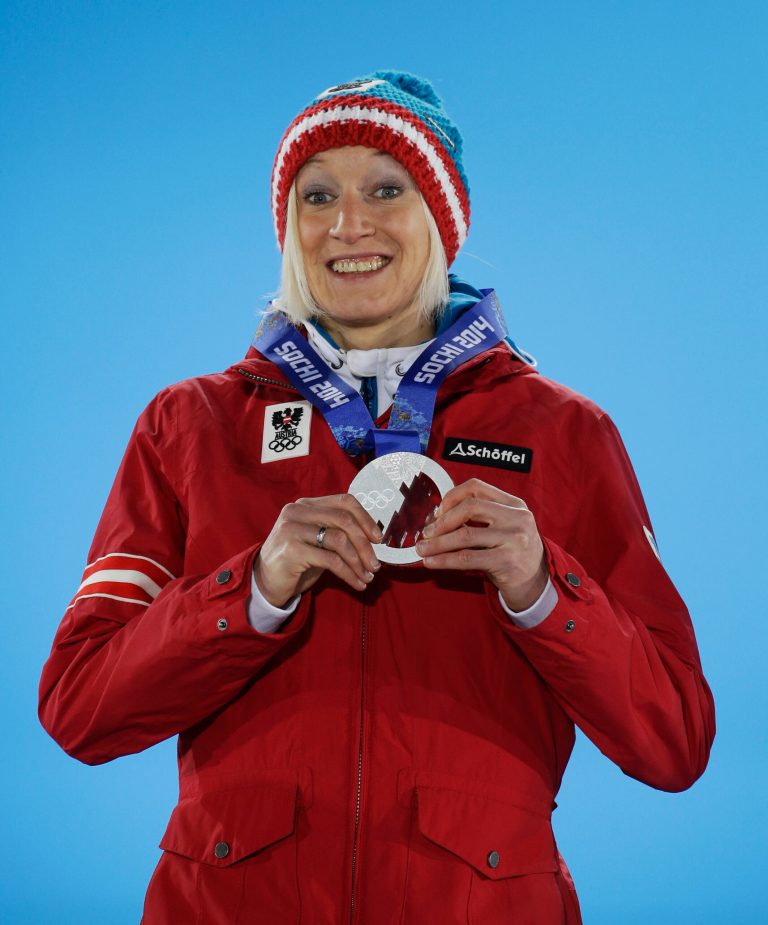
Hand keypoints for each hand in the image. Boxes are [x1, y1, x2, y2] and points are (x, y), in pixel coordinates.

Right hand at [254, 494, 382, 607]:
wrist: (266, 582)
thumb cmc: (298, 560)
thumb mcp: (319, 540)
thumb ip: (339, 532)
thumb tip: (373, 539)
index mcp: (307, 504)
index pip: (344, 501)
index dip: (365, 518)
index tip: (378, 538)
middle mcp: (297, 511)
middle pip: (344, 520)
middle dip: (365, 544)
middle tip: (375, 564)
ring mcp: (291, 529)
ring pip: (339, 540)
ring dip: (358, 561)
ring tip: (367, 576)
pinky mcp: (291, 550)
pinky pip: (330, 560)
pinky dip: (348, 573)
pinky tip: (356, 583)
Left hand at [415, 478, 547, 610]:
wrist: (535, 582)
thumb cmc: (512, 552)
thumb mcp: (504, 527)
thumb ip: (479, 518)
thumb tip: (436, 518)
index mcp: (514, 504)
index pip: (476, 488)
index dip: (452, 497)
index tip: (438, 512)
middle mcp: (517, 518)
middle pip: (469, 508)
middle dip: (442, 521)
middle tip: (427, 533)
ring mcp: (514, 539)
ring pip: (465, 535)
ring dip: (437, 543)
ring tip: (422, 549)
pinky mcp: (507, 561)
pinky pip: (467, 558)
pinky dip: (444, 560)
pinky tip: (431, 562)